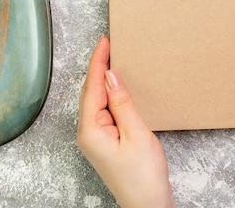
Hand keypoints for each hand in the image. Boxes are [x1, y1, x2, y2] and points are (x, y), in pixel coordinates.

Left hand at [77, 36, 175, 207]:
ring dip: (103, 80)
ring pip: (96, 100)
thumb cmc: (143, 176)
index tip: (104, 42)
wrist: (147, 205)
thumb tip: (111, 76)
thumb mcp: (137, 133)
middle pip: (90, 91)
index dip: (98, 62)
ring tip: (112, 59)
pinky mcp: (103, 141)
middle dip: (98, 67)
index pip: (92, 87)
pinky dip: (108, 95)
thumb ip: (122, 102)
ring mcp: (94, 137)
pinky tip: (116, 87)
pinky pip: (103, 110)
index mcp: (90, 129)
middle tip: (109, 44)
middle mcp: (87, 132)